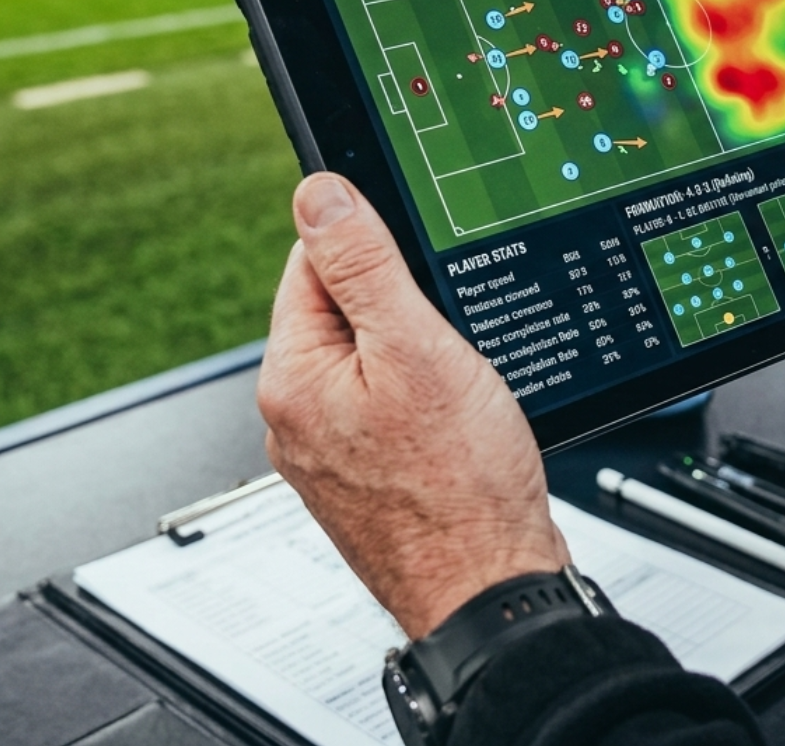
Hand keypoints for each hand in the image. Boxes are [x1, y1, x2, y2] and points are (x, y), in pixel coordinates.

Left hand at [259, 173, 567, 638]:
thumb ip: (364, 266)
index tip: (423, 273)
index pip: (314, 263)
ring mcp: (329, 452)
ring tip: (461, 396)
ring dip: (420, 359)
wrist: (491, 590)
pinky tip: (460, 428)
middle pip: (346, 311)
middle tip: (451, 344)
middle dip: (404, 309)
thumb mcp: (417, 349)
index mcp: (292, 376)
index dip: (378, 252)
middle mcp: (295, 417)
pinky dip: (428, 404)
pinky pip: (391, 408)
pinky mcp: (366, 477)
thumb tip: (319, 194)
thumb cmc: (461, 487)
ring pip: (375, 362)